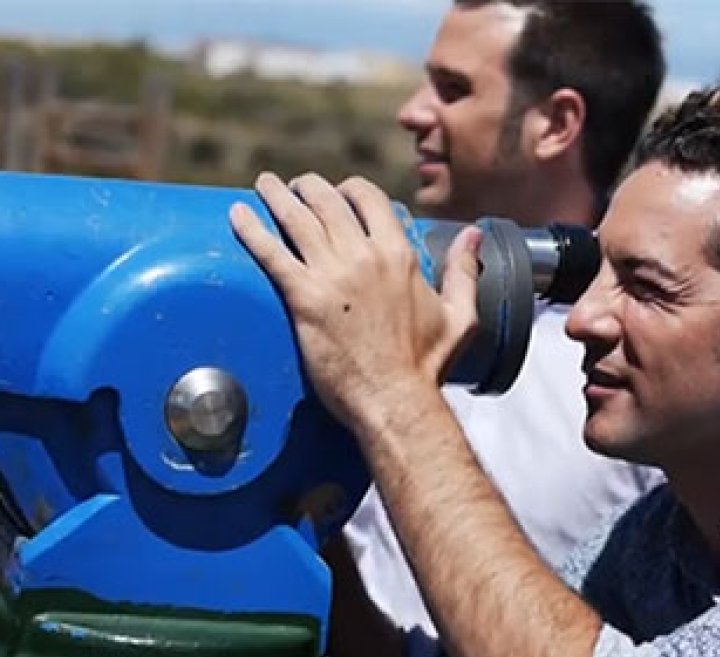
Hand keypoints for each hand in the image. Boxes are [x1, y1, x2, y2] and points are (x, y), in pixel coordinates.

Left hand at [230, 172, 481, 428]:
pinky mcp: (304, 298)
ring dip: (277, 195)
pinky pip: (271, 253)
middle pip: (327, 201)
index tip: (339, 192)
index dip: (350, 189)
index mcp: (399, 254)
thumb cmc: (427, 366)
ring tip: (264, 184)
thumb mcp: (460, 315)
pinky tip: (237, 214)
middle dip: (309, 187)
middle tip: (295, 186)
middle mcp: (364, 256)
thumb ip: (464, 271)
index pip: (369, 199)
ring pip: (297, 218)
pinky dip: (251, 229)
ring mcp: (332, 275)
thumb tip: (473, 237)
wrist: (395, 400)